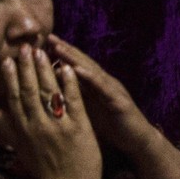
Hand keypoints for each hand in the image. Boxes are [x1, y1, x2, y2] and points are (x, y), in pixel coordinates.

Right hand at [0, 43, 101, 178]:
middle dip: (26, 68)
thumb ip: (9, 130)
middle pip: (29, 91)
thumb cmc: (48, 171)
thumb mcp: (23, 150)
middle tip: (23, 48)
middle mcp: (37, 126)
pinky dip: (70, 84)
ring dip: (44, 70)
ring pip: (49, 93)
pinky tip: (68, 68)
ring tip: (41, 51)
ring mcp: (58, 126)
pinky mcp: (78, 128)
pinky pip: (73, 102)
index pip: (14, 98)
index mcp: (24, 130)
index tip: (6, 60)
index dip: (10, 78)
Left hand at [47, 35, 155, 154]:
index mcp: (95, 86)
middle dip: (66, 50)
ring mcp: (113, 91)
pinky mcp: (119, 102)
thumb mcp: (89, 109)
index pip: (76, 66)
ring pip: (92, 71)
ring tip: (59, 48)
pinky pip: (103, 88)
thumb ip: (75, 96)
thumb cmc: (112, 126)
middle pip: (83, 63)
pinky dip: (90, 78)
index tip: (41, 43)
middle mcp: (104, 84)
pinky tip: (78, 70)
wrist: (138, 141)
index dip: (60, 54)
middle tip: (49, 37)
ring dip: (75, 59)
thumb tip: (53, 88)